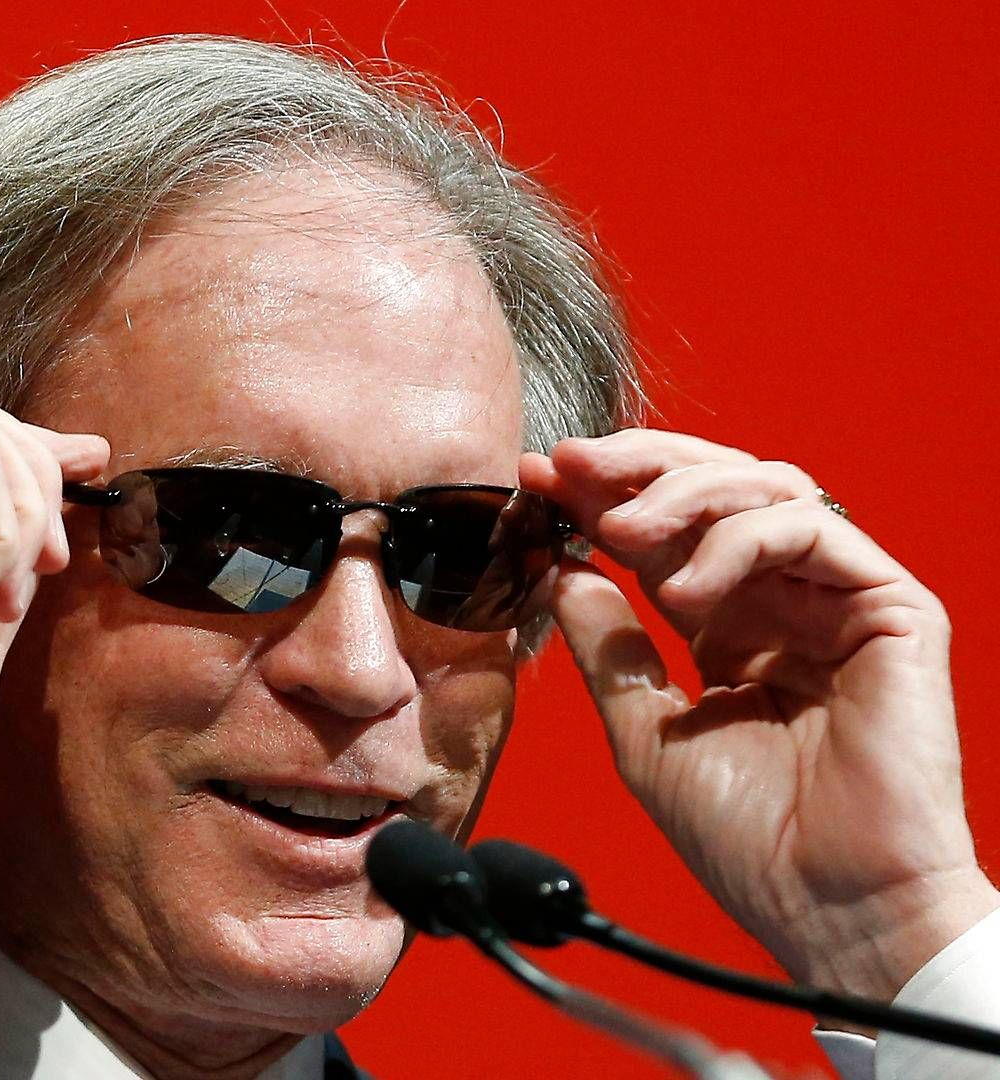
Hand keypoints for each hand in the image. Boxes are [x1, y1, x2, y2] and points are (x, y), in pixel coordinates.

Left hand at [520, 430, 998, 1000]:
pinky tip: (684, 585)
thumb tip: (559, 571)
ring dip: (681, 495)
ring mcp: (837, 599)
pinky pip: (812, 530)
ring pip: (765, 488)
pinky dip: (739, 539)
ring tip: (621, 533)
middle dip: (636, 465)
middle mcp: (784, 601)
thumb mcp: (644, 729)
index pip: (663, 534)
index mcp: (729, 626)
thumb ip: (608, 646)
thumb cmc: (747, 838)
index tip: (535, 475)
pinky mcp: (891, 608)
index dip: (600, 496)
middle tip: (570, 465)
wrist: (827, 906)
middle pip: (716, 487)